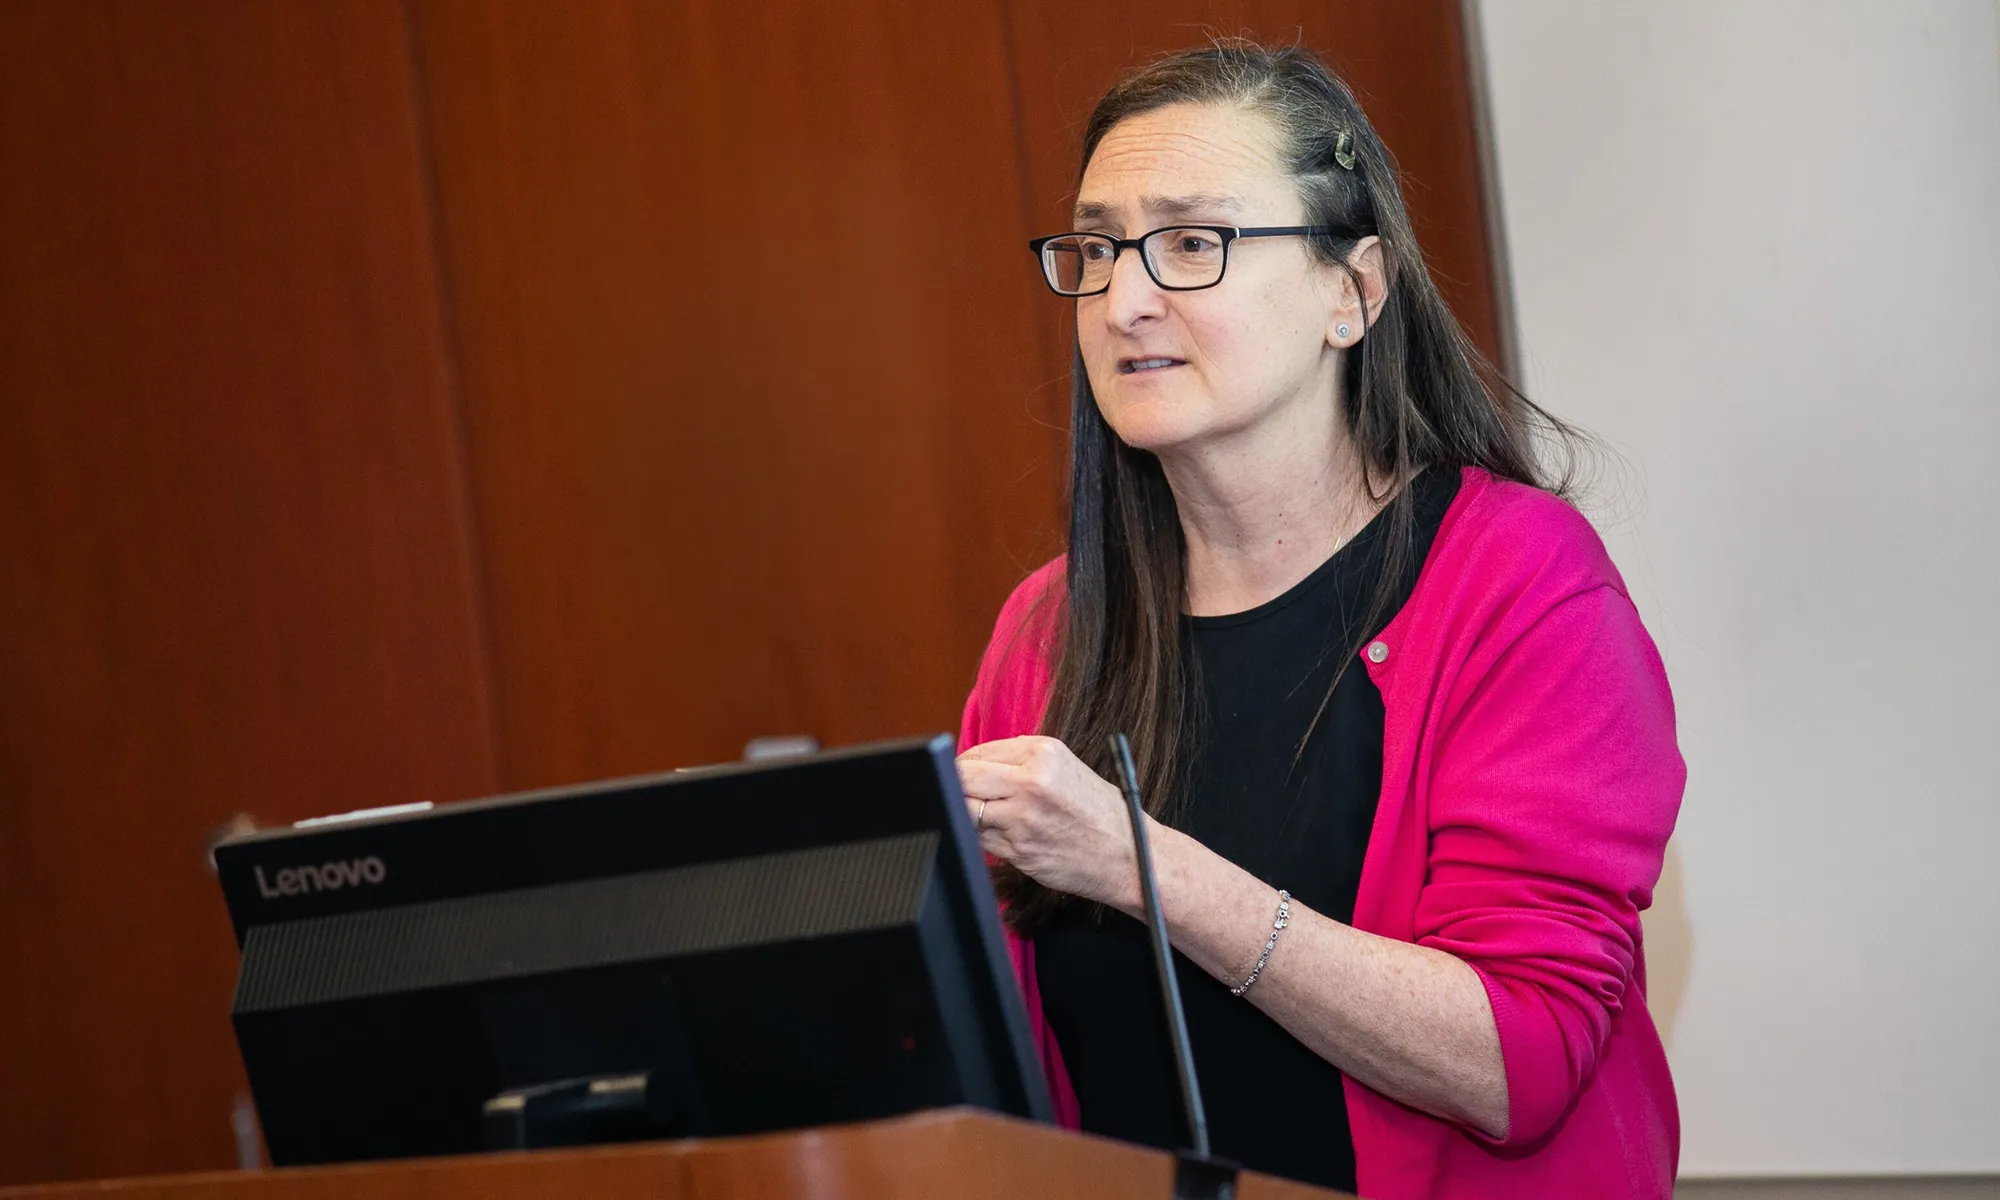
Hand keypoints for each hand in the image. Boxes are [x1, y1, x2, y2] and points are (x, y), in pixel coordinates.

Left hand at [955, 735, 1137, 908]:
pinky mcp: (1019, 850)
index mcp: (1043, 754)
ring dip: (970, 815)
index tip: (966, 774)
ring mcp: (1023, 819)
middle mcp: (1032, 782)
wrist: (1130, 855)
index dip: (965, 766)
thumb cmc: (1099, 811)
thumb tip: (970, 765)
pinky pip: (981, 840)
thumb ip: (1019, 761)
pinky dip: (984, 838)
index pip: (978, 754)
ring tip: (991, 815)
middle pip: (963, 779)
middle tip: (964, 795)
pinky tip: (1005, 835)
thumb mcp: (1065, 767)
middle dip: (958, 788)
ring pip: (967, 811)